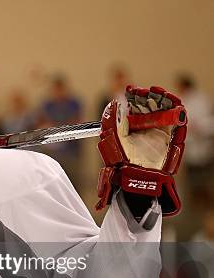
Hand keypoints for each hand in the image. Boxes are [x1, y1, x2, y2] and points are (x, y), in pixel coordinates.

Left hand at [96, 85, 186, 215]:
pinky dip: (175, 108)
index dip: (133, 97)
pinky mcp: (171, 137)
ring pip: (163, 109)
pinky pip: (177, 119)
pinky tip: (169, 99)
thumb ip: (112, 120)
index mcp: (130, 128)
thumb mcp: (112, 138)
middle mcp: (145, 129)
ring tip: (155, 91)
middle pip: (149, 106)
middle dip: (146, 96)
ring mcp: (159, 132)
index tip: (130, 89)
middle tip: (142, 91)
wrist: (136, 176)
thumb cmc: (121, 161)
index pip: (134, 107)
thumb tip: (114, 102)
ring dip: (161, 98)